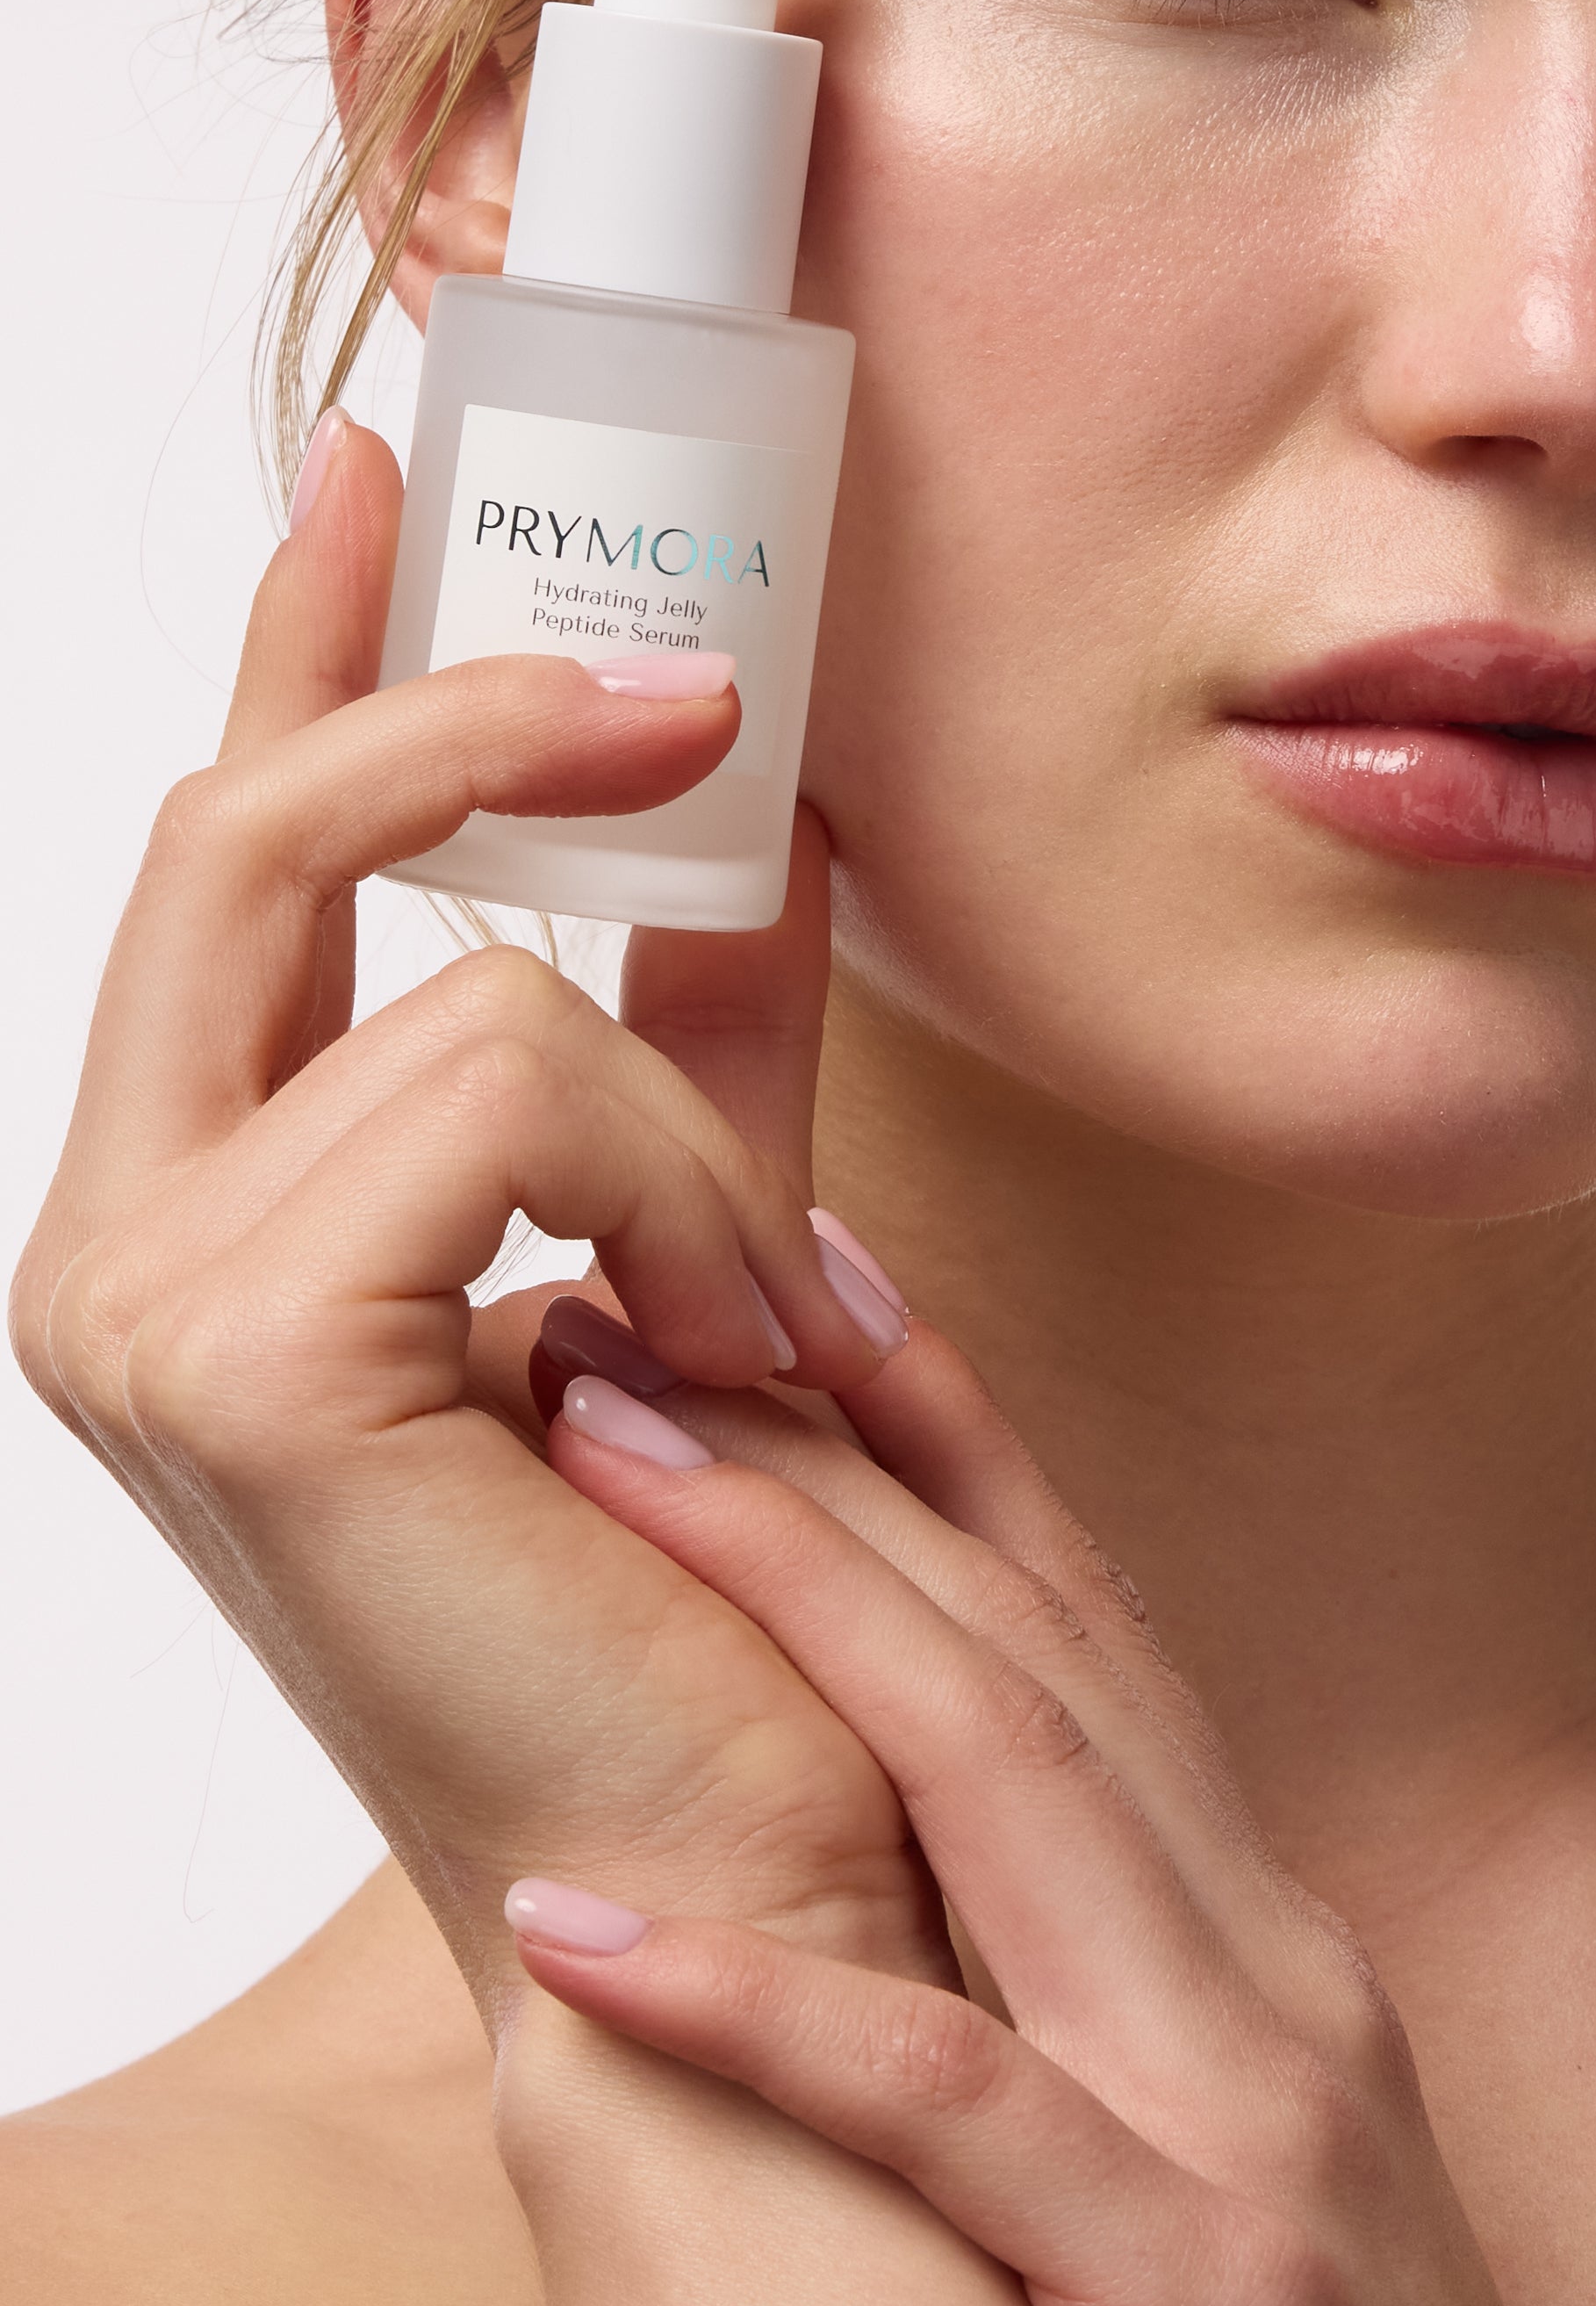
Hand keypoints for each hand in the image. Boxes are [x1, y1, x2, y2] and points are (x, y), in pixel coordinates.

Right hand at [15, 413, 1039, 2305]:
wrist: (766, 1839)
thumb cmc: (714, 1552)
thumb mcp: (701, 1205)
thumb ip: (696, 1023)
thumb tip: (749, 804)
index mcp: (203, 1198)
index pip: (222, 856)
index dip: (295, 643)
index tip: (380, 466)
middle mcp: (120, 1241)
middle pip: (246, 834)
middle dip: (470, 703)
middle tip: (696, 676)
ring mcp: (146, 1303)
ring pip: (475, 986)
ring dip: (685, 1122)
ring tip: (746, 1302)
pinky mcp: (242, 1358)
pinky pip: (521, 1088)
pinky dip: (679, 1189)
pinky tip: (716, 1348)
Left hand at [507, 1316, 1527, 2305]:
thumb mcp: (1235, 2161)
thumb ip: (1112, 2005)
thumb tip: (914, 1873)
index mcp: (1268, 1951)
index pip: (1101, 1639)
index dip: (962, 1442)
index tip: (826, 1278)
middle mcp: (1276, 1983)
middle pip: (1041, 1660)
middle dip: (838, 1465)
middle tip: (642, 1323)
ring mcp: (1254, 2124)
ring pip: (1014, 1795)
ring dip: (799, 1608)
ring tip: (614, 1474)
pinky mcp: (1199, 2292)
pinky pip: (950, 2111)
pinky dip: (764, 2009)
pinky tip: (591, 1931)